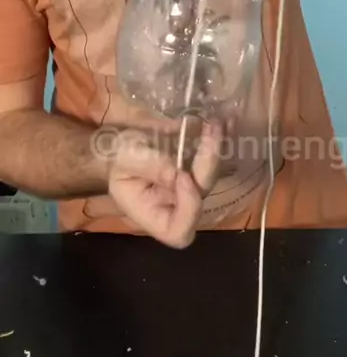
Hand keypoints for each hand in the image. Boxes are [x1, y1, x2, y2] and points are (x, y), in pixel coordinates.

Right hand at [108, 121, 220, 248]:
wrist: (124, 142)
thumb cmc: (117, 155)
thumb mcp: (125, 158)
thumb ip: (149, 166)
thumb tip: (178, 172)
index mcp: (150, 214)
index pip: (178, 232)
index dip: (188, 210)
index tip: (183, 176)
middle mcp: (175, 206)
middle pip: (200, 198)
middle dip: (207, 165)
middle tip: (208, 133)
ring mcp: (189, 189)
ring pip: (210, 177)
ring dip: (215, 150)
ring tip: (213, 124)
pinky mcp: (197, 171)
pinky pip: (211, 162)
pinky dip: (216, 144)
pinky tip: (219, 124)